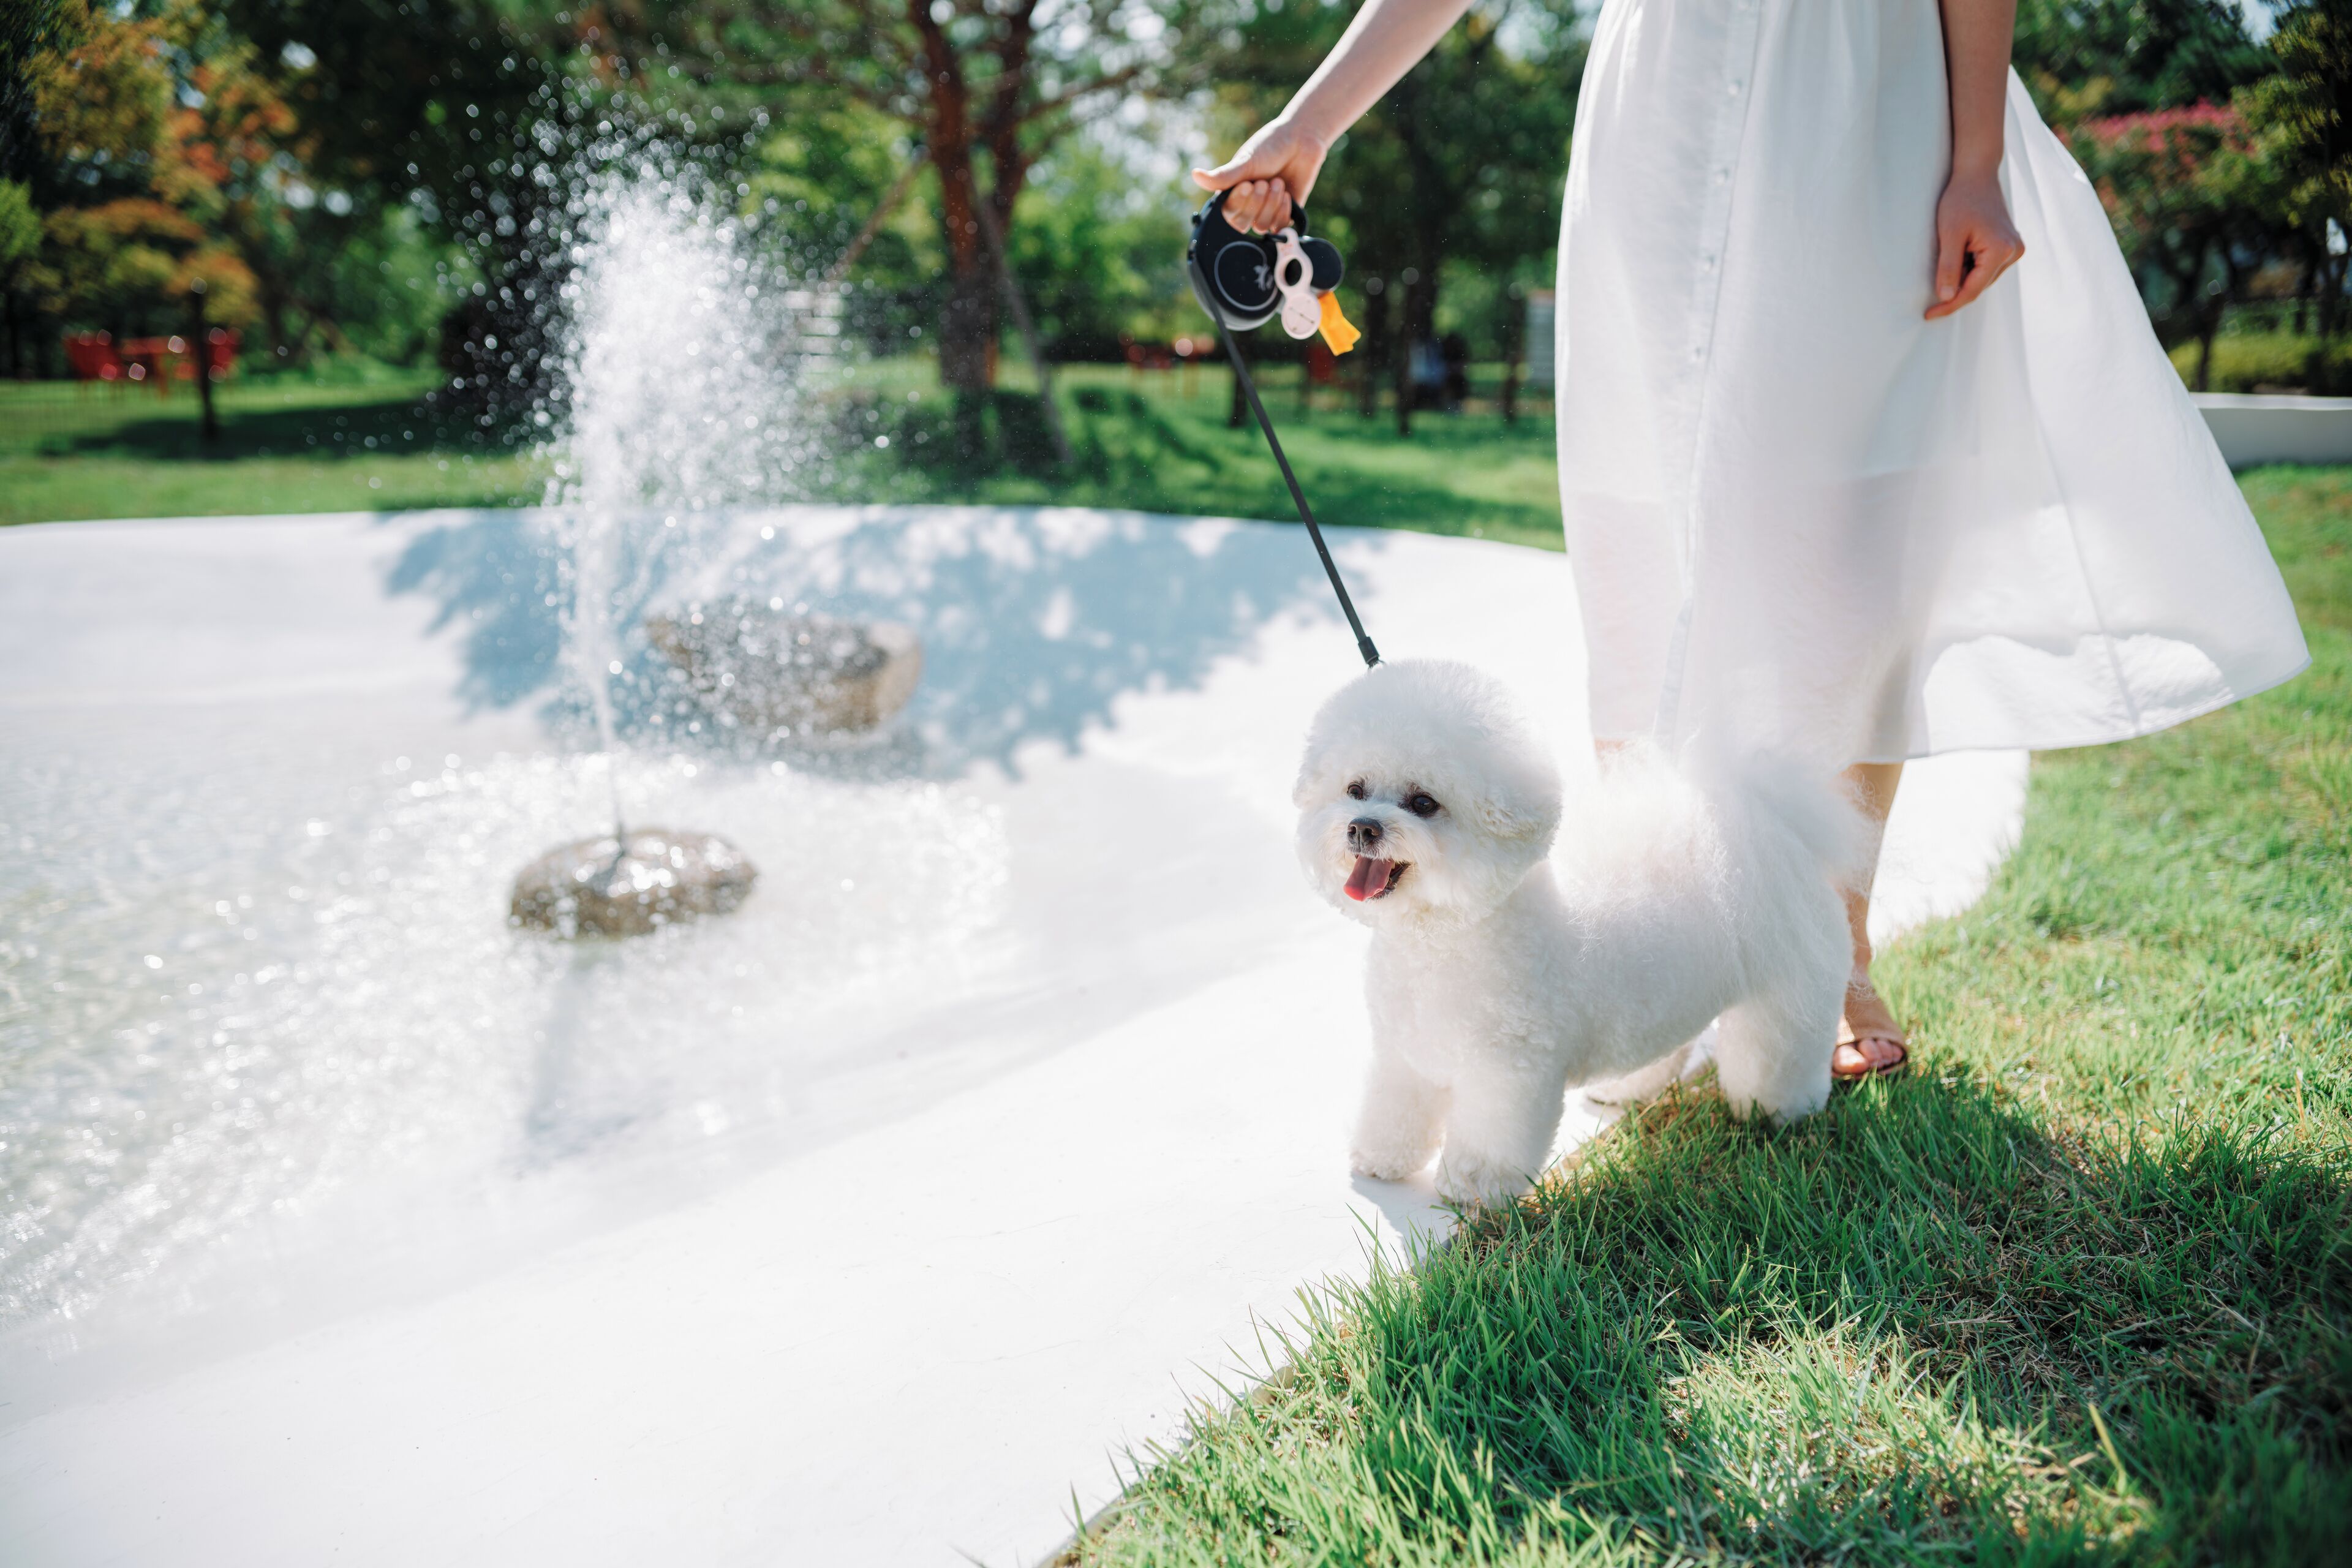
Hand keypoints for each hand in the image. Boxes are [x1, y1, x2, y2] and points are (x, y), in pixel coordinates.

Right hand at [1191, 119, 1331, 232]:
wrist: (1301, 141)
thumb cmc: (1270, 147)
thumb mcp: (1245, 161)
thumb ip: (1223, 175)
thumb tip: (1195, 175)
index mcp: (1233, 192)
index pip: (1227, 213)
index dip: (1238, 202)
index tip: (1248, 184)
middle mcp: (1247, 205)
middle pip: (1243, 224)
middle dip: (1256, 203)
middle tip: (1264, 181)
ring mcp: (1266, 211)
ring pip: (1262, 226)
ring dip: (1272, 204)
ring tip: (1278, 182)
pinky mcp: (1285, 214)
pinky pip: (1280, 227)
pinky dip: (1284, 211)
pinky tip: (1287, 193)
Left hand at [1924, 169, 2024, 319]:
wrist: (1976, 174)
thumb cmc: (1961, 200)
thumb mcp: (1949, 234)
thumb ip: (1949, 267)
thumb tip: (1947, 297)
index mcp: (2001, 251)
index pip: (1972, 290)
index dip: (1949, 305)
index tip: (1929, 315)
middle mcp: (2014, 252)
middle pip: (1978, 285)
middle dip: (1954, 290)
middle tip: (1929, 286)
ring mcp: (2014, 249)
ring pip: (1982, 278)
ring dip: (1961, 277)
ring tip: (1947, 255)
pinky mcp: (2009, 245)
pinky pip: (1985, 267)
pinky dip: (1968, 268)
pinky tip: (1957, 253)